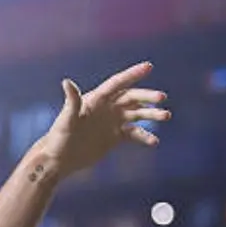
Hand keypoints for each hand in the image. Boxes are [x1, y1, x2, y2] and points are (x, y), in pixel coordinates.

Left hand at [37, 61, 169, 176]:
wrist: (59, 159)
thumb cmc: (59, 137)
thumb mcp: (66, 119)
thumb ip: (71, 101)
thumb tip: (66, 82)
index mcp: (96, 100)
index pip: (117, 83)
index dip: (132, 74)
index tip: (148, 66)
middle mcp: (106, 108)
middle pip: (131, 97)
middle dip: (147, 97)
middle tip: (161, 98)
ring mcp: (112, 122)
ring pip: (137, 113)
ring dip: (151, 114)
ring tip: (166, 115)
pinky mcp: (115, 137)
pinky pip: (134, 133)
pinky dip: (144, 136)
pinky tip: (154, 142)